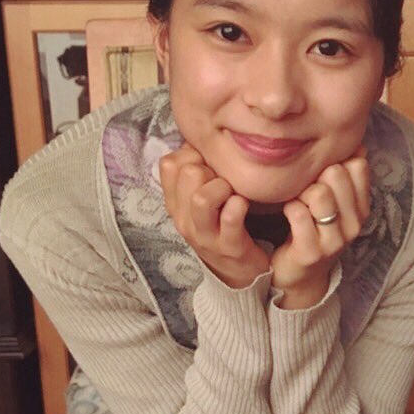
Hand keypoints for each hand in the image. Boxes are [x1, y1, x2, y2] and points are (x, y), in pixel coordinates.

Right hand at [159, 145, 268, 288]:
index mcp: (175, 204)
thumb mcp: (204, 200)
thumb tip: (198, 140)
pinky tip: (244, 206)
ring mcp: (205, 236)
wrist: (241, 274)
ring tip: (233, 194)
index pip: (168, 164)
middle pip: (187, 173)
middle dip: (211, 170)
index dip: (192, 155)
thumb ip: (198, 172)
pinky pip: (230, 217)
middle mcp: (184, 220)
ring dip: (223, 188)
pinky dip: (239, 206)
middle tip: (225, 182)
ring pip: (201, 198)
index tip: (209, 167)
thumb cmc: (225, 226)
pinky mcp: (229, 247)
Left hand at [269, 152, 370, 308]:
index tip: (321, 174)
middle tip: (304, 188)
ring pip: (319, 193)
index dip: (335, 161)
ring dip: (300, 192)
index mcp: (362, 208)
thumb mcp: (335, 202)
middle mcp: (354, 224)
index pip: (358, 165)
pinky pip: (298, 212)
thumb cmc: (313, 229)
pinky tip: (288, 213)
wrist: (299, 275)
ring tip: (296, 201)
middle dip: (314, 174)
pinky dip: (288, 207)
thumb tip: (357, 144)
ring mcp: (335, 240)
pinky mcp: (312, 252)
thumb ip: (345, 176)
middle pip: (337, 173)